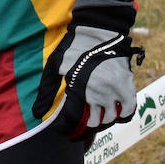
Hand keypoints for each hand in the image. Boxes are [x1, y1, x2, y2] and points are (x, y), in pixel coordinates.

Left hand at [33, 20, 144, 140]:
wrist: (98, 31)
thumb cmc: (74, 47)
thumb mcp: (55, 67)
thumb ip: (47, 91)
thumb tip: (36, 114)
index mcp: (78, 89)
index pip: (73, 120)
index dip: (67, 130)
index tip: (65, 132)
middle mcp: (97, 94)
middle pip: (93, 123)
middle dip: (86, 127)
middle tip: (82, 127)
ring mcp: (114, 91)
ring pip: (110, 118)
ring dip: (103, 121)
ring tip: (97, 118)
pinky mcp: (127, 86)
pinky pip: (128, 110)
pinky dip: (122, 115)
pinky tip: (115, 113)